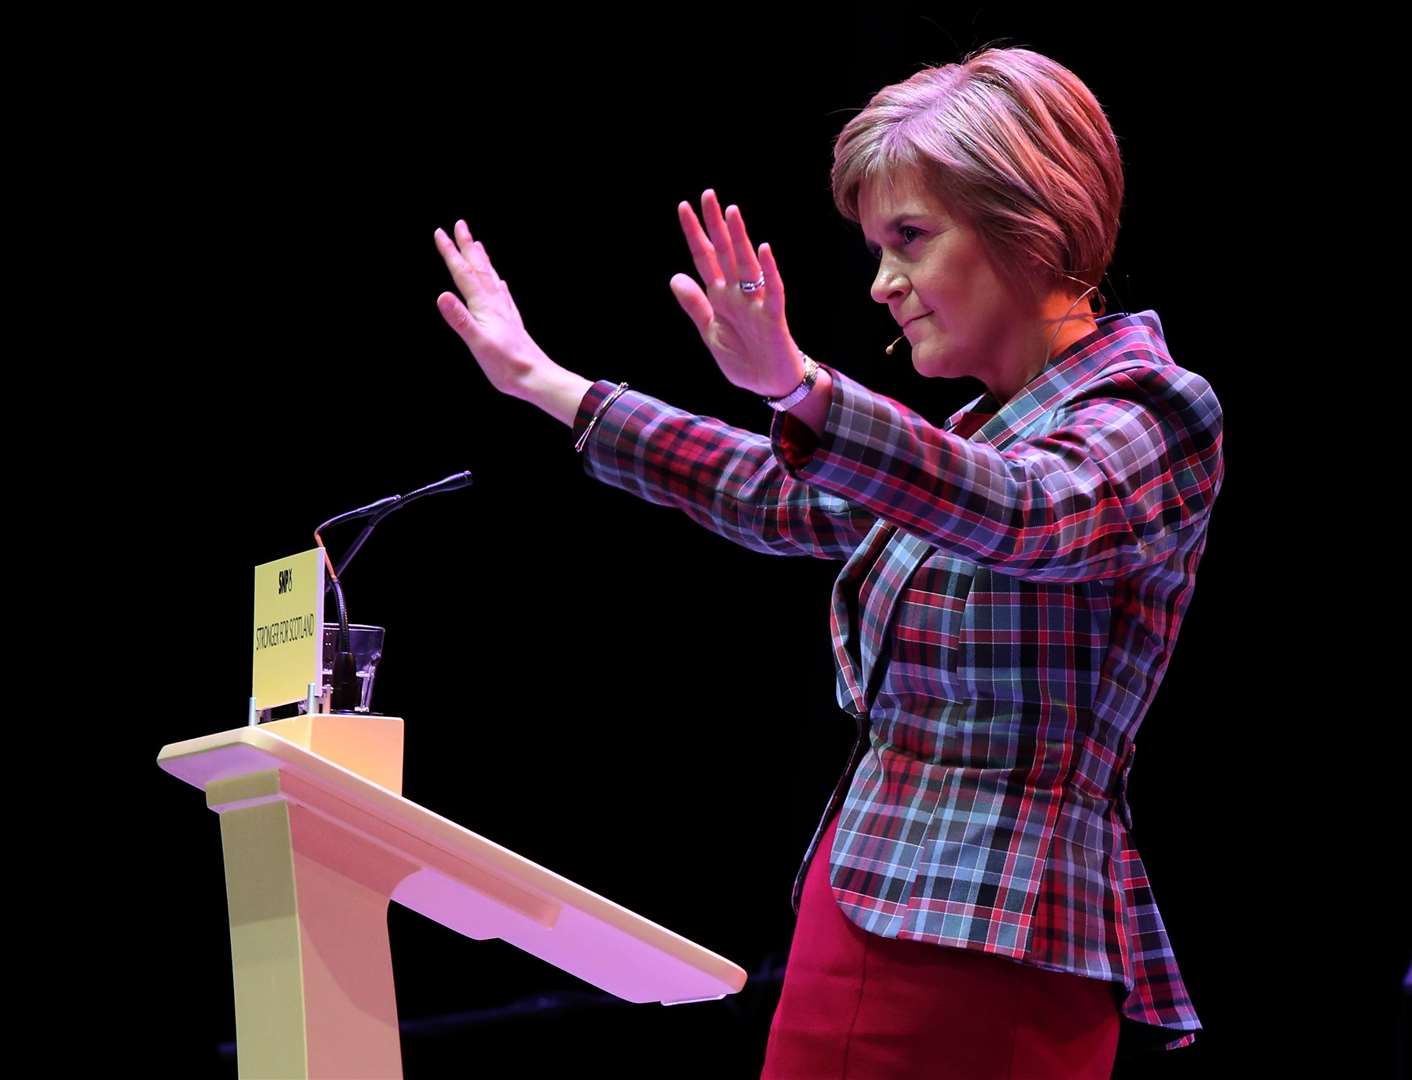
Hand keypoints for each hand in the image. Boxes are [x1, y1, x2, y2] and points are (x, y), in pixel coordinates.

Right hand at [434, 219, 553, 401]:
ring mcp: (505, 312)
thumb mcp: (477, 344)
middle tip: (460, 224)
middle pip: (479, 268)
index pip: (463, 273)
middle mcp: (496, 304)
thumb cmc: (507, 366)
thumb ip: (460, 319)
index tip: (440, 232)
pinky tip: (501, 283)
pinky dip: (498, 284)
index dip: (451, 252)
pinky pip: (503, 295)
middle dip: (468, 246)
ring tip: (478, 245)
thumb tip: (442, 295)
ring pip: (491, 278)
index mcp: (484, 306)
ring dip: (482, 260)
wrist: (537, 377)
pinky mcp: (512, 323)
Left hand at [670, 190, 805, 396]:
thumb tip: (675, 277)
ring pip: (746, 265)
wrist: (770, 384)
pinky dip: (768, 271)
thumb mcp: (710, 333)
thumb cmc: (744, 359)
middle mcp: (738, 294)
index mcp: (720, 297)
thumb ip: (695, 306)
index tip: (684, 208)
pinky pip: (772, 290)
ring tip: (731, 213)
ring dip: (739, 239)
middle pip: (724, 253)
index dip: (694, 235)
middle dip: (716, 226)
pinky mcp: (773, 317)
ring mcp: (756, 303)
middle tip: (708, 195)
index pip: (704, 259)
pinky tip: (762, 250)